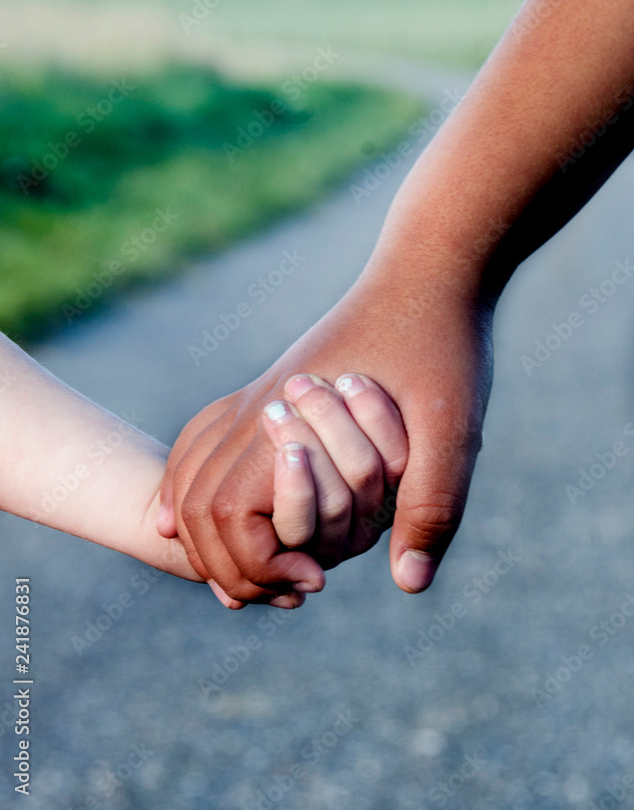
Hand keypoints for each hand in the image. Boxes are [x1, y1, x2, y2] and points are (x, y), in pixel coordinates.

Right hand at [159, 267, 492, 605]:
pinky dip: (194, 478)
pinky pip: (206, 434)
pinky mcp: (272, 381)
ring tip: (245, 570)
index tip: (313, 582)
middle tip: (277, 592)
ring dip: (203, 529)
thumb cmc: (442, 343)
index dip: (258, 566)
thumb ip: (431, 505)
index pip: (226, 517)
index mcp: (287, 420)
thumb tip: (407, 583)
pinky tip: (212, 502)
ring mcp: (259, 390)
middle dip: (224, 562)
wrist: (430, 269)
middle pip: (193, 502)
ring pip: (190, 469)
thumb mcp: (453, 428)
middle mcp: (257, 407)